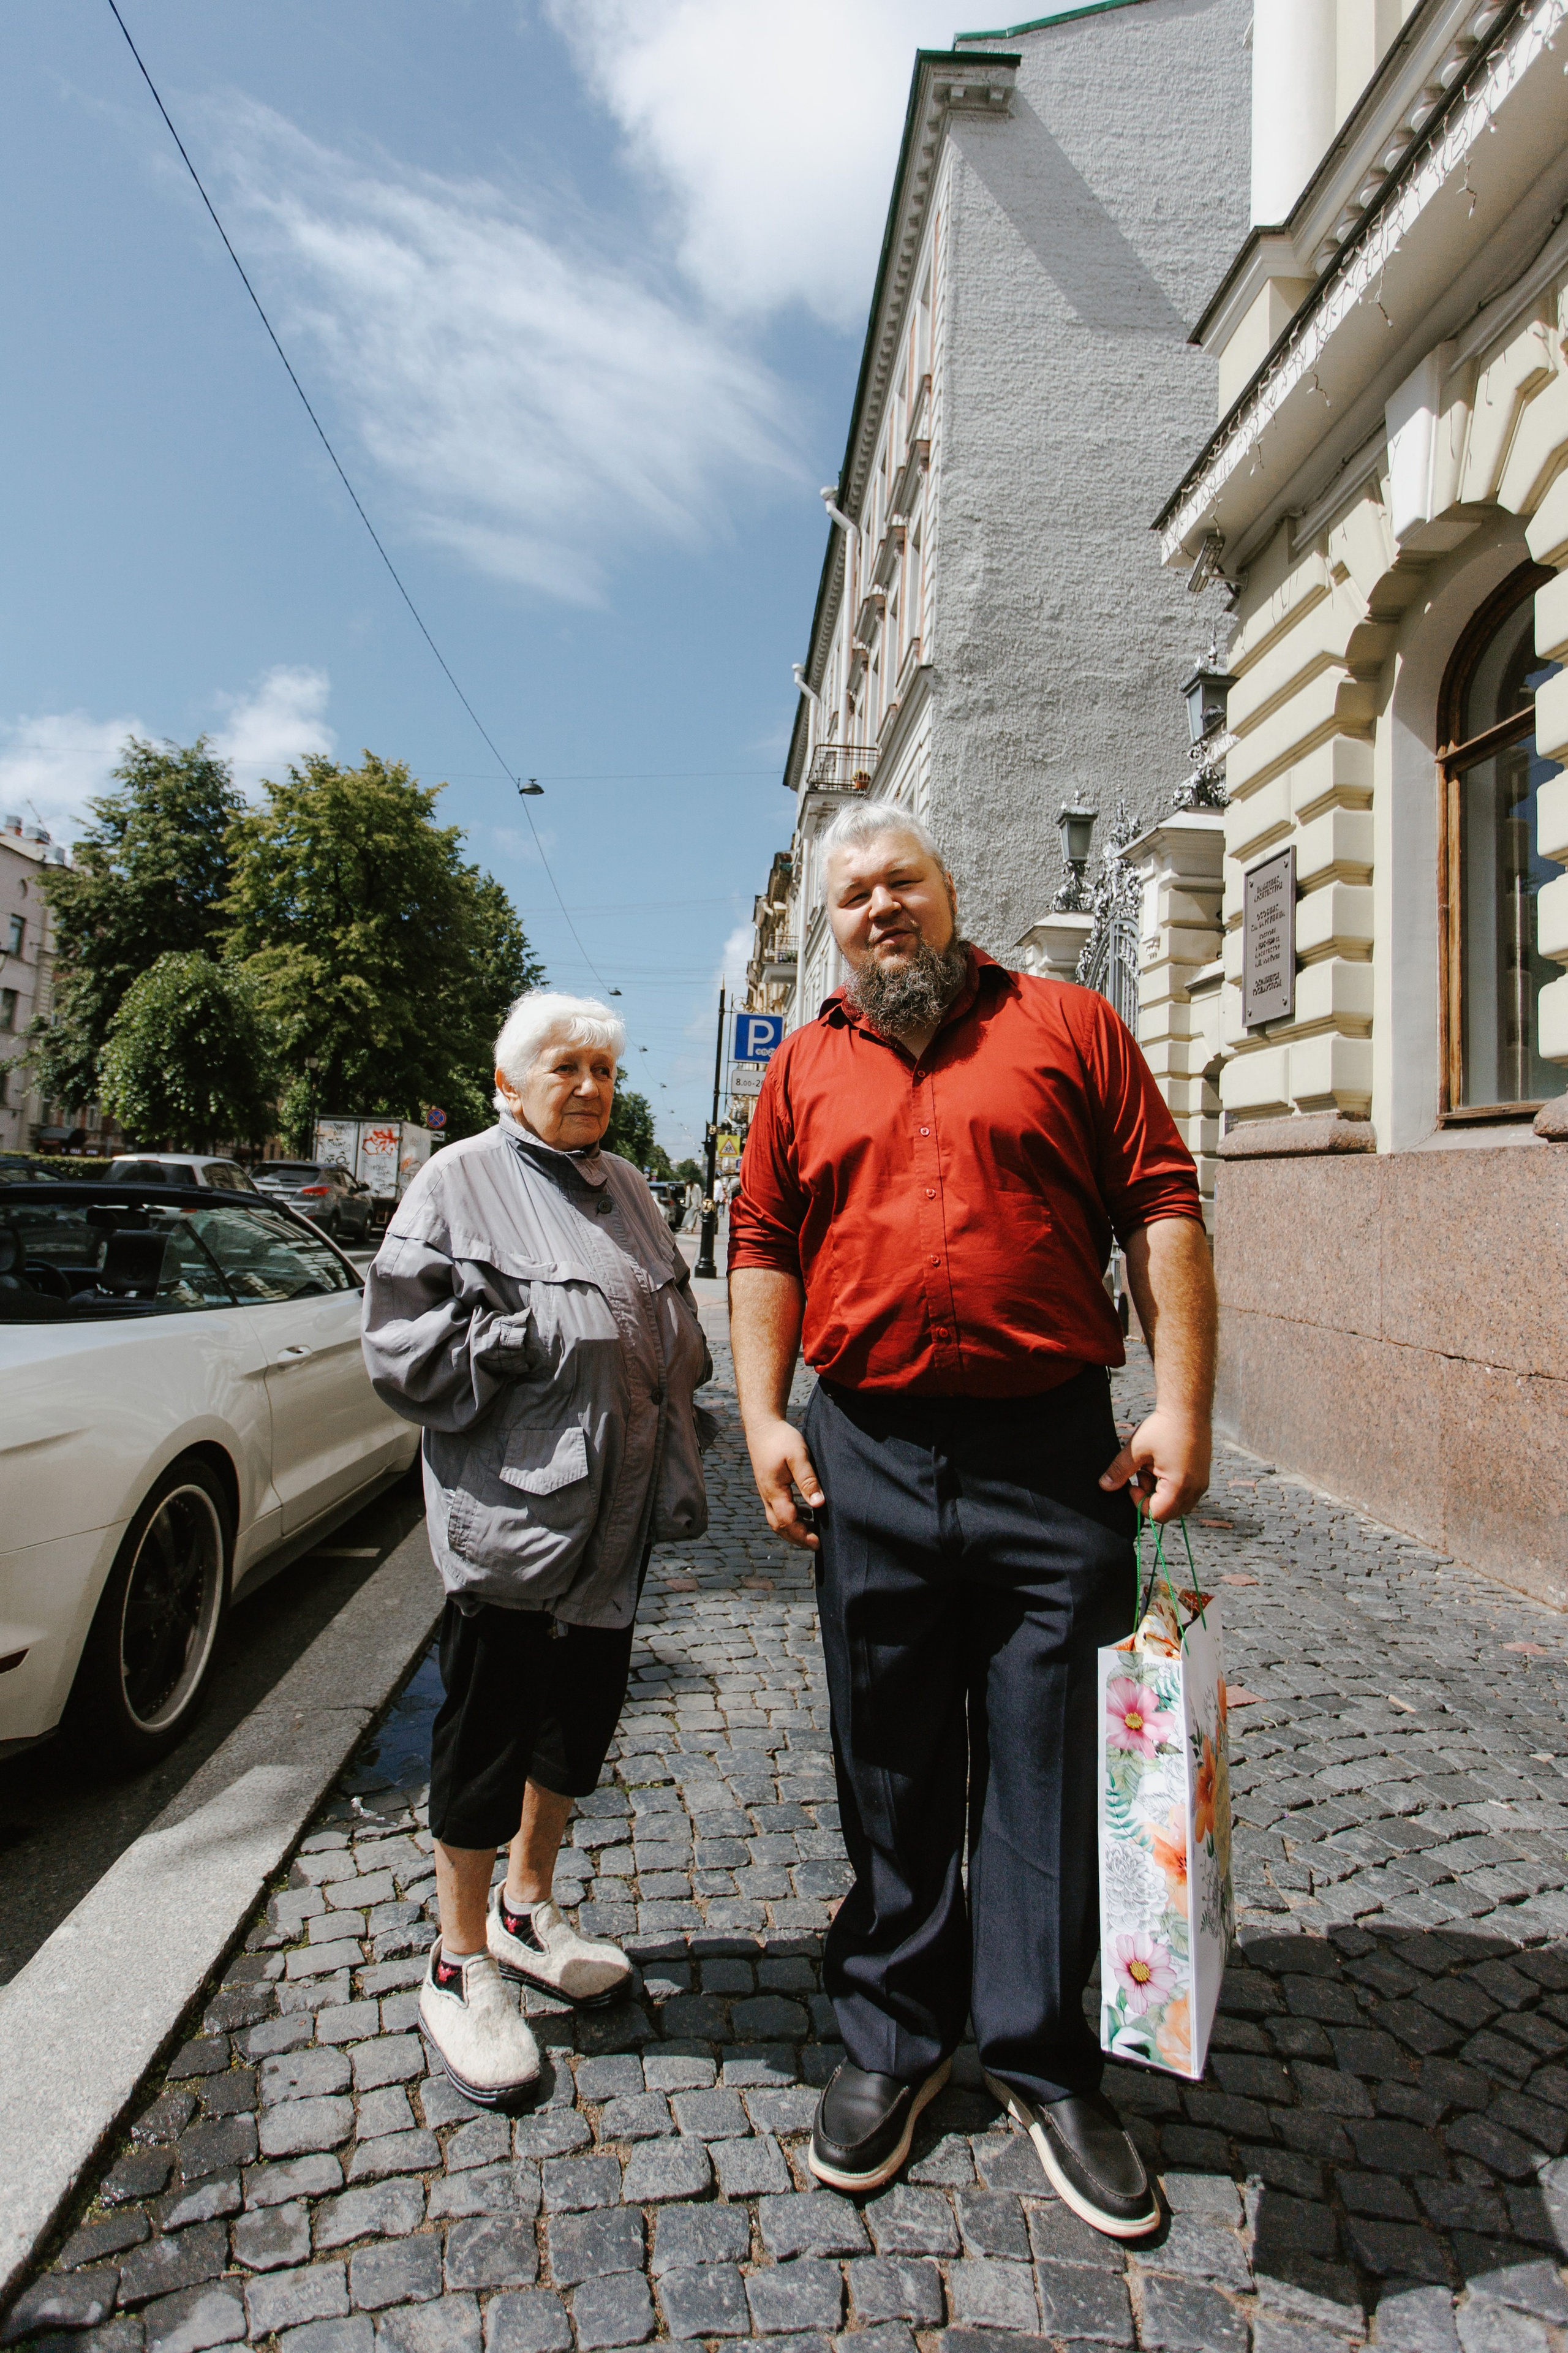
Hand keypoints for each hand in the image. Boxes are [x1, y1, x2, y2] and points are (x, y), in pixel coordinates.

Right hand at [743, 1414, 823, 1550]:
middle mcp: (767, 1495)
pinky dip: (792, 1517)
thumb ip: (807, 1480)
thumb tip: (819, 1504)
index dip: (802, 1535)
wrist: (762, 1427)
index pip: (787, 1521)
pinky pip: (778, 1510)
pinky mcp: (769, 1487)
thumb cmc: (781, 1439)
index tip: (818, 1542)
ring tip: (814, 1532)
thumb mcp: (798, 1456)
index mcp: (774, 1490)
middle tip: (816, 1544)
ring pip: (777, 1520)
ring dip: (794, 1529)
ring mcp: (766, 1492)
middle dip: (797, 1538)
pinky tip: (807, 1514)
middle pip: (779, 1526)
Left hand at [1099, 1408, 1210, 1523]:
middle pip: (1168, 1512)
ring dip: (1160, 1492)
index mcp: (1179, 1486)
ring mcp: (1201, 1483)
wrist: (1187, 1407)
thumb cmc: (1163, 1427)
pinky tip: (1162, 1464)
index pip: (1157, 1514)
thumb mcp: (1136, 1450)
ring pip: (1177, 1503)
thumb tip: (1104, 1486)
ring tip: (1151, 1467)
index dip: (1139, 1503)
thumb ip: (1120, 1471)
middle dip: (1150, 1498)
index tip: (1132, 1483)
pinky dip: (1171, 1486)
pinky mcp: (1202, 1476)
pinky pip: (1185, 1493)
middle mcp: (1195, 1489)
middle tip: (1141, 1474)